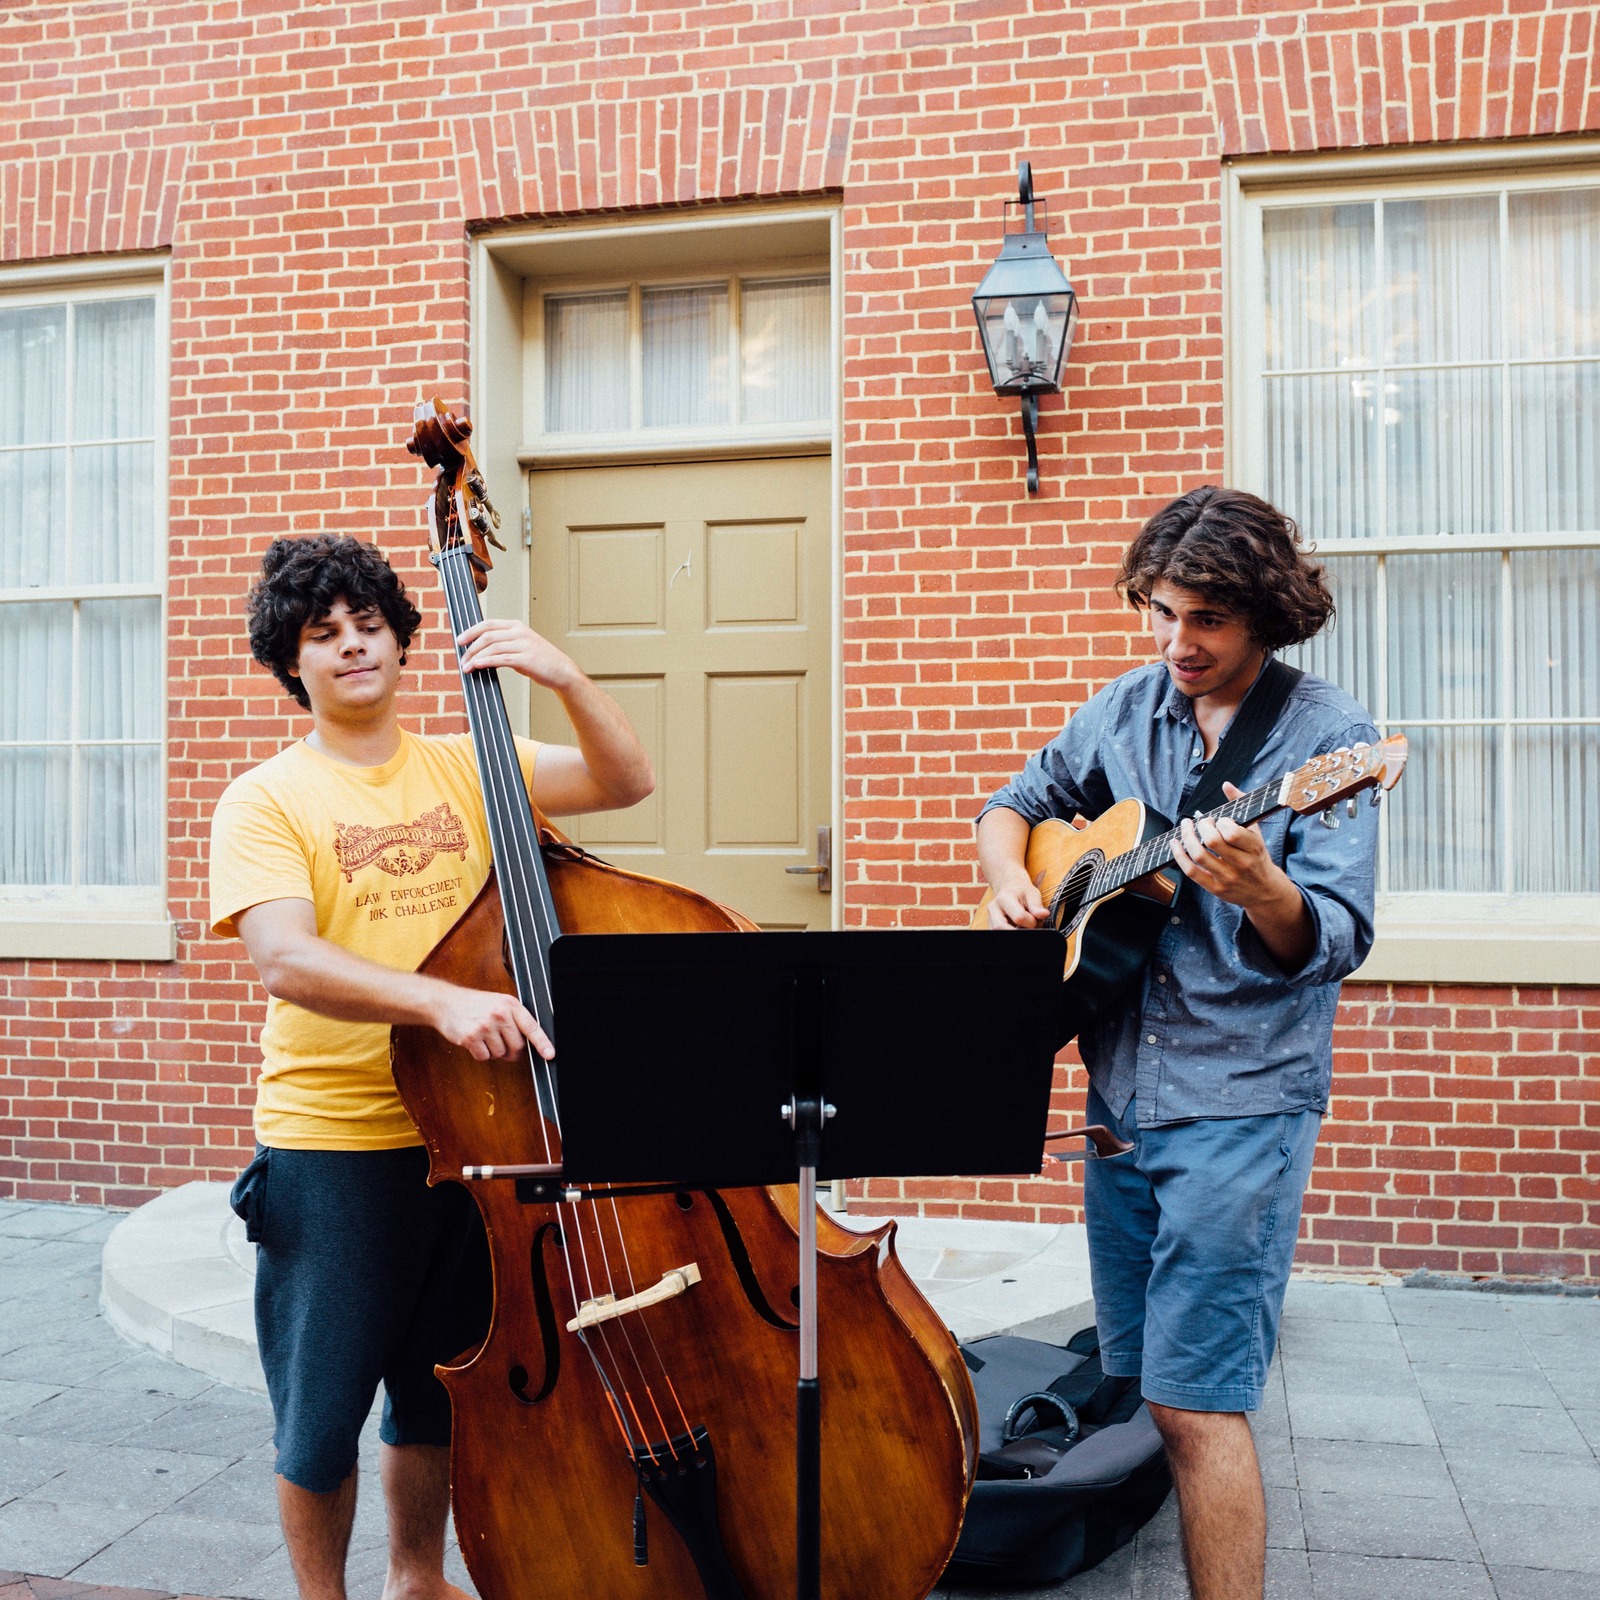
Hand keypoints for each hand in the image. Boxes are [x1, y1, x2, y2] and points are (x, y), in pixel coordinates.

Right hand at [429, 982, 554, 1062]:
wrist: (446, 1002)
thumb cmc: (474, 1004)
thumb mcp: (499, 1003)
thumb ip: (514, 1018)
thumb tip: (530, 1043)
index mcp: (510, 1004)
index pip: (531, 1026)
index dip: (542, 1043)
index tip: (550, 1054)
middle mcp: (499, 1014)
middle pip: (517, 1046)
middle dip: (513, 1051)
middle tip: (503, 1044)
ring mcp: (485, 1026)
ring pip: (500, 1053)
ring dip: (494, 1051)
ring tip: (485, 1036)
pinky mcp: (470, 1037)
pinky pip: (484, 1057)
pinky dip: (481, 1053)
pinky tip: (475, 1041)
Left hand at [457, 619, 577, 691]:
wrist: (562, 671)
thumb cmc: (541, 661)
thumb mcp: (521, 647)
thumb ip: (503, 647)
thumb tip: (480, 654)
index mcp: (517, 626)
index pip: (488, 624)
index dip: (471, 631)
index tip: (460, 640)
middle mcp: (520, 632)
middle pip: (487, 636)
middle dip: (470, 648)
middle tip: (461, 659)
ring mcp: (524, 645)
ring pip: (492, 648)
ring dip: (475, 658)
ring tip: (466, 668)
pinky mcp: (527, 659)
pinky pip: (502, 659)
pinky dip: (487, 662)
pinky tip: (478, 666)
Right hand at [987, 874, 1048, 929]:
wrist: (1009, 887)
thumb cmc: (1022, 891)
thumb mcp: (1032, 894)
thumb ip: (1037, 906)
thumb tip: (1044, 915)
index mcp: (1004, 898)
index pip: (1018, 917)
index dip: (1031, 922)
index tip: (1035, 919)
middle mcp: (993, 908)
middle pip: (1000, 926)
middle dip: (1017, 932)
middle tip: (1028, 928)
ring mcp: (990, 917)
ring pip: (996, 931)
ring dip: (1012, 932)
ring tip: (1022, 928)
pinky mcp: (991, 924)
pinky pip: (998, 932)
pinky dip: (1008, 932)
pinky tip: (1016, 929)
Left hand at [1170, 780, 1283, 910]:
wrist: (1264, 890)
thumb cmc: (1257, 855)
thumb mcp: (1255, 830)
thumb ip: (1242, 805)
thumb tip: (1226, 785)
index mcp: (1254, 848)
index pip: (1232, 833)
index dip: (1221, 822)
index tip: (1219, 820)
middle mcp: (1242, 864)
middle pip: (1213, 842)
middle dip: (1202, 827)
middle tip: (1201, 822)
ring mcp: (1228, 878)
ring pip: (1199, 856)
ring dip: (1187, 838)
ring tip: (1185, 827)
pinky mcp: (1215, 888)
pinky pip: (1192, 872)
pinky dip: (1179, 856)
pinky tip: (1175, 843)